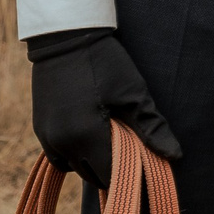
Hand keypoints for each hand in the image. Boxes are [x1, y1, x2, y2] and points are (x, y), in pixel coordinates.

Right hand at [27, 28, 183, 185]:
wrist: (65, 37)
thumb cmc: (104, 62)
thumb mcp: (132, 93)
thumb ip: (151, 127)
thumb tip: (174, 156)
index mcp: (87, 137)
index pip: (110, 175)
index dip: (129, 173)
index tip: (141, 162)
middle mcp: (62, 143)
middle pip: (91, 175)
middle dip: (111, 168)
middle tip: (128, 148)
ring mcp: (47, 137)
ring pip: (73, 168)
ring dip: (91, 162)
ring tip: (110, 140)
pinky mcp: (39, 128)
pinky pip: (57, 156)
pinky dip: (73, 155)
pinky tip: (89, 137)